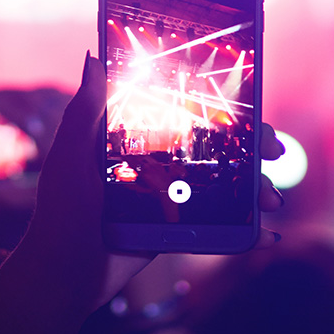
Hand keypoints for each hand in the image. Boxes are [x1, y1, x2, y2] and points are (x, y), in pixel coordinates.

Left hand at [0, 52, 284, 333]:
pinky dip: (244, 229)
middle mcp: (153, 164)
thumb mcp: (69, 157)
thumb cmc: (58, 214)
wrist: (63, 278)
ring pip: (222, 184)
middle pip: (212, 146)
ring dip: (254, 188)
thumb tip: (93, 55)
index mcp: (130, 139)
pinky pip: (215, 224)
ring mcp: (167, 198)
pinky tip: (266, 232)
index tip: (252, 103)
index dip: (219, 107)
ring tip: (271, 199)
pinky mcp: (173, 231)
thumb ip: (85, 111)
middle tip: (275, 151)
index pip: (182, 111)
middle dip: (251, 146)